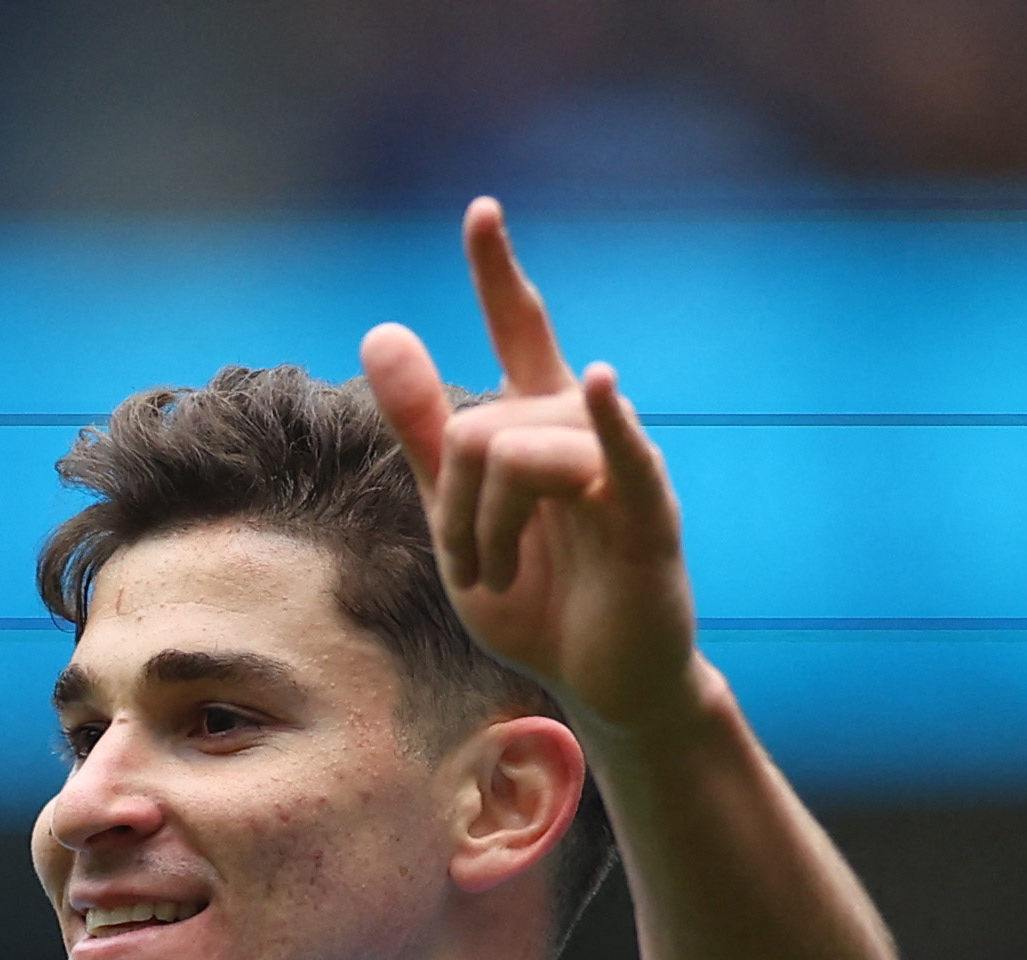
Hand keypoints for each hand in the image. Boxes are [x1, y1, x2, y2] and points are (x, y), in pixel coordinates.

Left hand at [362, 201, 701, 732]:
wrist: (596, 681)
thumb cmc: (535, 600)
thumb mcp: (456, 515)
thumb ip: (421, 429)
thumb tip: (380, 328)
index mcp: (537, 426)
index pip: (520, 331)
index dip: (498, 273)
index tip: (480, 210)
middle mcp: (583, 431)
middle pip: (479, 426)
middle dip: (451, 508)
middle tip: (472, 566)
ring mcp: (621, 469)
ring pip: (516, 455)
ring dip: (482, 532)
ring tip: (494, 581)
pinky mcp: (647, 519)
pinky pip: (619, 461)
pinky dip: (606, 423)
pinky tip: (598, 382)